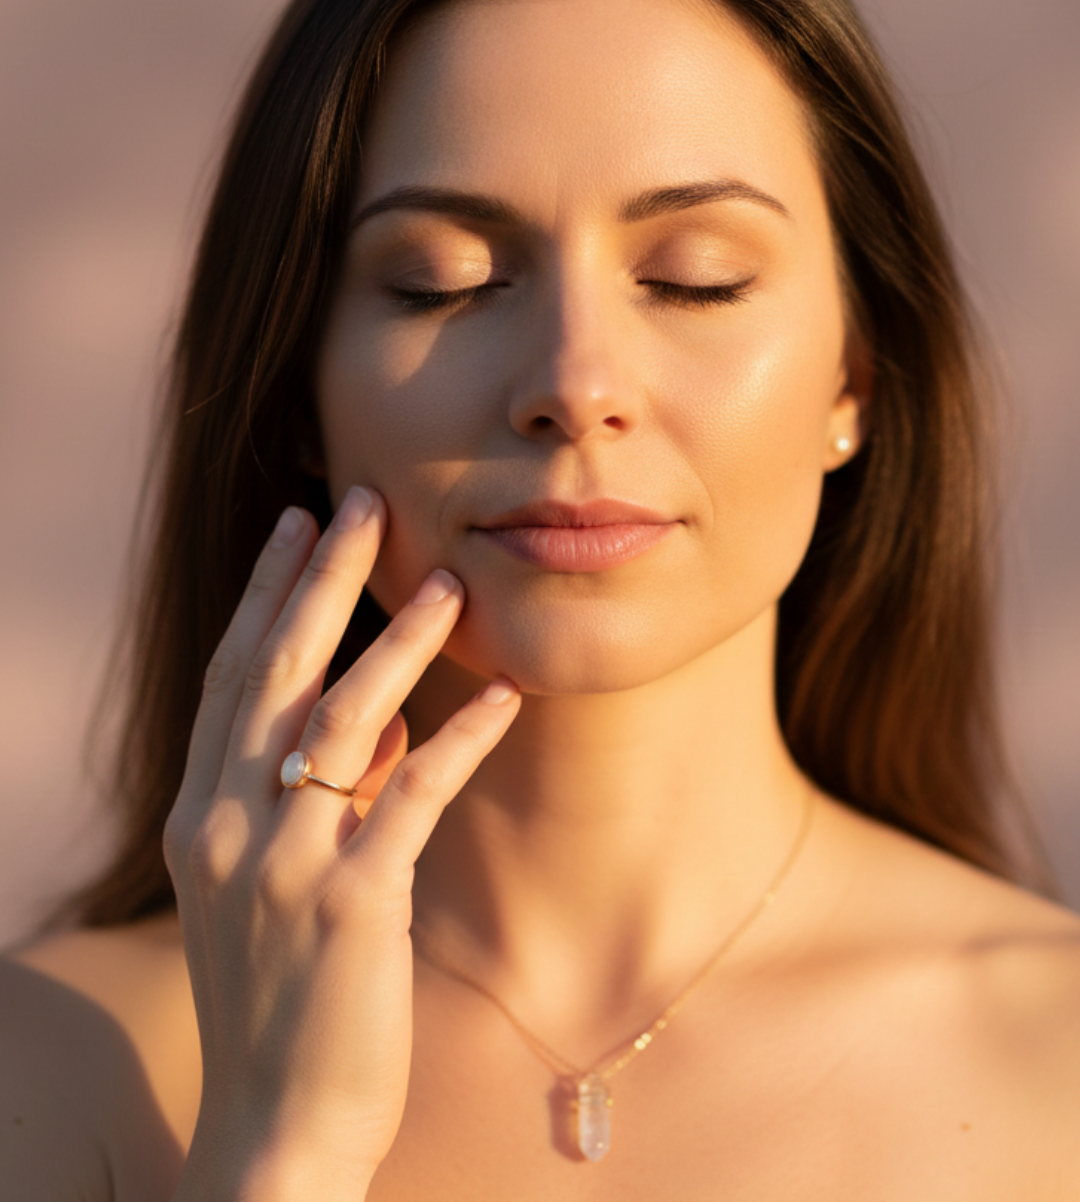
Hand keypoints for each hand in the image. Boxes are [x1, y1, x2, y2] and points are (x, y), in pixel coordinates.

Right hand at [164, 487, 519, 1200]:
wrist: (273, 1123)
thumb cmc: (279, 996)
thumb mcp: (273, 884)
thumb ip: (318, 796)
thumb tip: (385, 718)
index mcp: (198, 814)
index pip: (232, 676)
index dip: (267, 592)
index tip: (301, 522)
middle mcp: (226, 826)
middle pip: (275, 673)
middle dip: (321, 579)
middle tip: (363, 501)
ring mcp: (283, 864)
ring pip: (343, 720)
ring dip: (398, 643)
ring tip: (451, 581)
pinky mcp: (350, 906)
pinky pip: (412, 798)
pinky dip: (459, 741)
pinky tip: (506, 697)